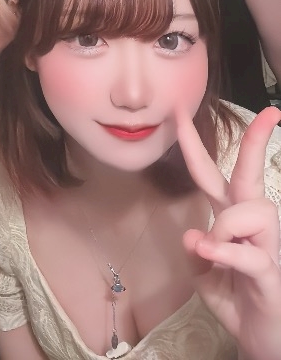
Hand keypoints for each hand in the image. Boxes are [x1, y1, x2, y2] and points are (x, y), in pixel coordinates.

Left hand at [177, 105, 280, 359]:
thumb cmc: (236, 298)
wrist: (261, 339)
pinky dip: (227, 252)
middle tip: (271, 114)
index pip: (210, 174)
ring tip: (212, 250)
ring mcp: (266, 248)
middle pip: (250, 176)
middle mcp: (251, 226)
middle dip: (255, 142)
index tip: (179, 113)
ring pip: (252, 211)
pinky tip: (210, 253)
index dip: (192, 145)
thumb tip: (193, 236)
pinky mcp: (271, 276)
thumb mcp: (204, 274)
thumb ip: (197, 252)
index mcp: (230, 218)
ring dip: (226, 224)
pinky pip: (250, 255)